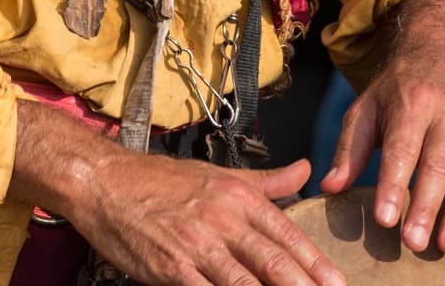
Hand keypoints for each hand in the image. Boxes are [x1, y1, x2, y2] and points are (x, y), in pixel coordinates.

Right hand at [74, 152, 344, 285]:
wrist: (106, 182)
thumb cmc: (162, 180)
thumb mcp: (218, 174)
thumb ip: (266, 181)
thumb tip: (306, 170)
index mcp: (237, 195)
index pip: (286, 233)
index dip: (314, 263)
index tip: (337, 284)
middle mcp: (222, 218)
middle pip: (272, 261)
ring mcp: (196, 245)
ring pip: (245, 284)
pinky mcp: (171, 269)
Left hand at [320, 0, 444, 255]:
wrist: (444, 50)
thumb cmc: (399, 88)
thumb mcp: (368, 105)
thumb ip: (350, 147)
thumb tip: (330, 187)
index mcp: (412, 103)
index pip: (401, 148)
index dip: (393, 184)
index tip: (385, 219)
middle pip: (438, 164)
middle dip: (427, 205)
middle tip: (415, 243)